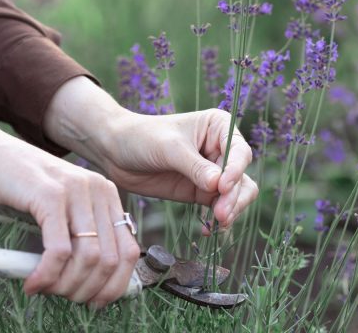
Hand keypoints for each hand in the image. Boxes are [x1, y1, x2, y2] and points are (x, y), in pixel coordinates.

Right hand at [0, 74, 138, 306]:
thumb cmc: (21, 185)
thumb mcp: (62, 206)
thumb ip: (80, 232)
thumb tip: (92, 281)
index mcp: (107, 195)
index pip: (129, 250)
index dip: (116, 283)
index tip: (97, 300)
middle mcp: (99, 191)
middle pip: (111, 259)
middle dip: (89, 289)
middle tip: (66, 298)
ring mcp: (77, 192)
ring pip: (88, 258)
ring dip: (67, 285)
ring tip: (47, 290)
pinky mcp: (50, 197)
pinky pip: (58, 250)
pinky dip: (47, 275)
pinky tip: (33, 282)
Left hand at [43, 77, 258, 230]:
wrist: (116, 152)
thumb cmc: (143, 137)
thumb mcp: (170, 148)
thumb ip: (195, 167)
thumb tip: (219, 186)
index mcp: (219, 127)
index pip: (239, 151)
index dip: (236, 170)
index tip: (223, 187)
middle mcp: (222, 149)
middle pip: (242, 176)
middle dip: (234, 196)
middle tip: (220, 214)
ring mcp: (213, 172)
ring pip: (237, 194)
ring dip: (231, 209)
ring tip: (217, 222)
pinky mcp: (202, 192)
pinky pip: (220, 207)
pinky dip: (218, 219)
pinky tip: (208, 229)